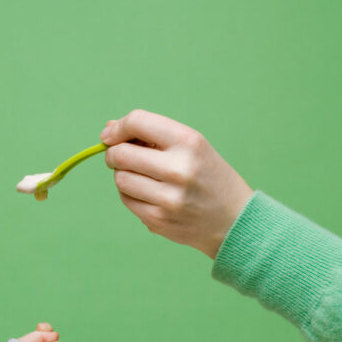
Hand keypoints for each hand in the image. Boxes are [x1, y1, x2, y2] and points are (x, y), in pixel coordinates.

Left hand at [101, 110, 253, 258]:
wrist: (234, 219)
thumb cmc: (207, 176)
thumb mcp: (191, 147)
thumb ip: (151, 136)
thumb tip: (108, 129)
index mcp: (189, 142)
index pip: (138, 122)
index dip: (117, 128)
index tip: (109, 135)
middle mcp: (179, 168)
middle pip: (121, 154)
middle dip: (114, 153)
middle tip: (118, 157)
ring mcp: (168, 197)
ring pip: (120, 179)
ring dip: (122, 175)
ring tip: (140, 176)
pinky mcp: (158, 219)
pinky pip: (126, 199)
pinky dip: (129, 194)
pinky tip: (147, 193)